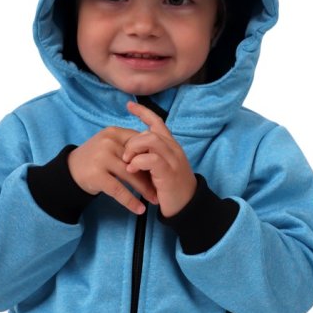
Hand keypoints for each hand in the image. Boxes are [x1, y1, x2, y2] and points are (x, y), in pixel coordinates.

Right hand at [68, 127, 158, 214]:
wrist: (69, 171)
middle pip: (137, 160)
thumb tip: (156, 155)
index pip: (140, 143)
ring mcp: (101, 158)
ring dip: (145, 190)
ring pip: (130, 175)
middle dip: (152, 176)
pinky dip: (130, 201)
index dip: (153, 157)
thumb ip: (129, 147)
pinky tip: (139, 209)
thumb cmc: (95, 159)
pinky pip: (118, 190)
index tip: (163, 170)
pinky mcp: (96, 175)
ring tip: (155, 200)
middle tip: (163, 188)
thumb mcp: (109, 145)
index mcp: (114, 133)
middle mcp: (107, 142)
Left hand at [122, 101, 196, 216]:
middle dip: (133, 140)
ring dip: (134, 149)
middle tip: (125, 155)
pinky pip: (151, 159)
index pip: (158, 122)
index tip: (129, 105)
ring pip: (150, 140)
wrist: (187, 207)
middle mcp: (174, 149)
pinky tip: (131, 170)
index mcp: (171, 146)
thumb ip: (151, 155)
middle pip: (150, 131)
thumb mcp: (161, 168)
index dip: (143, 112)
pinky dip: (137, 162)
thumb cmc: (171, 188)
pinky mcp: (168, 173)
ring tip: (127, 162)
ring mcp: (172, 160)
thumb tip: (133, 148)